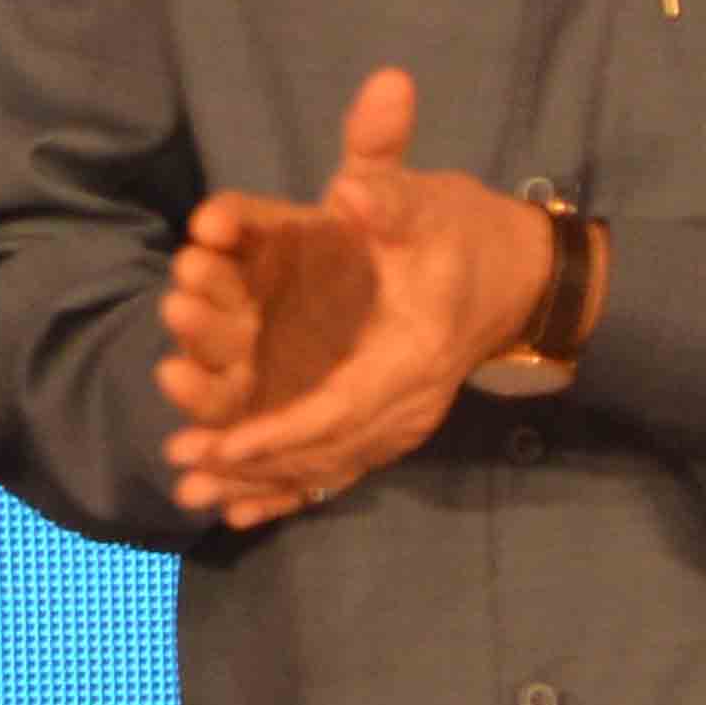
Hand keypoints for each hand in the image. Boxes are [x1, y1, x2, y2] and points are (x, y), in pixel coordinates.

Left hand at [156, 64, 557, 531]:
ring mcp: (404, 416)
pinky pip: (342, 467)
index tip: (225, 446)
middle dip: (255, 464)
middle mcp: (410, 398)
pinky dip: (290, 492)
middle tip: (185, 473)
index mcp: (414, 353)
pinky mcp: (393, 419)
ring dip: (262, 484)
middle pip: (328, 448)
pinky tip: (238, 515)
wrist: (520, 271)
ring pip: (330, 466)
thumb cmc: (461, 233)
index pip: (342, 406)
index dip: (282, 430)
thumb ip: (384, 194)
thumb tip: (348, 189)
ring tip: (194, 496)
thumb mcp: (424, 204)